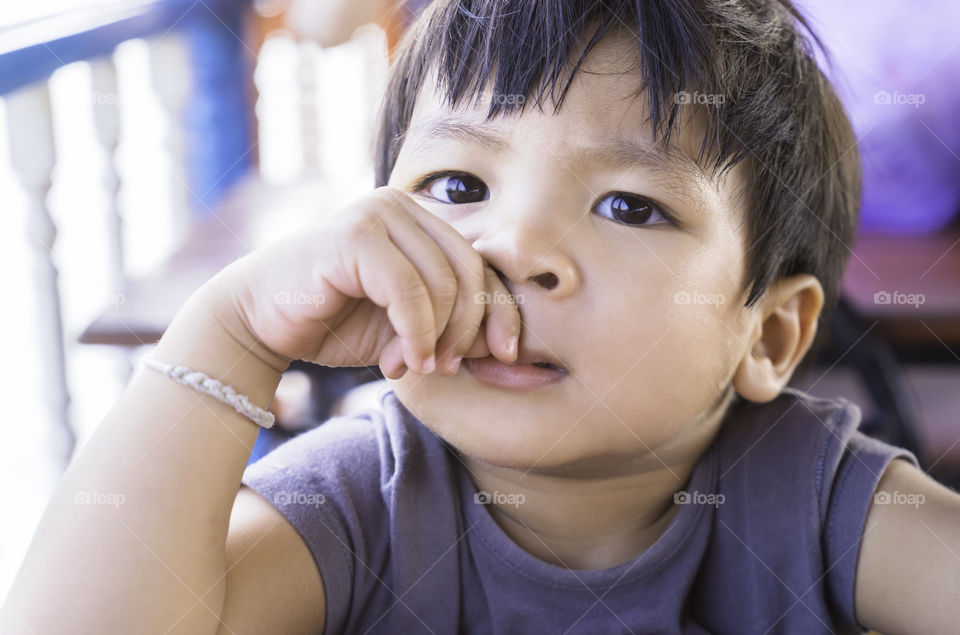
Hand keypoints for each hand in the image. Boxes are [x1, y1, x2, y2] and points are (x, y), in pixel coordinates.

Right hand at [201, 186, 521, 378]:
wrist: (257, 322)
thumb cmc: (333, 324)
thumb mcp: (405, 327)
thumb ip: (449, 324)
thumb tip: (505, 343)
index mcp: (418, 220)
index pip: (480, 263)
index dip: (499, 311)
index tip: (503, 355)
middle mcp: (400, 207)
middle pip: (469, 271)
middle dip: (467, 329)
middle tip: (444, 368)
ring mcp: (377, 214)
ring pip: (442, 283)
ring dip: (436, 338)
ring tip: (413, 366)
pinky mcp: (355, 234)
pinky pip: (409, 290)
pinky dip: (416, 334)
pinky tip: (404, 362)